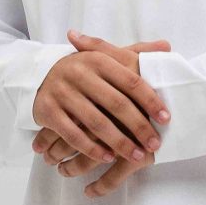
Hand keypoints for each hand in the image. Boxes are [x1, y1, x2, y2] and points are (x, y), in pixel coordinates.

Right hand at [33, 30, 171, 196]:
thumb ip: (135, 53)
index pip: (130, 81)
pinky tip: (108, 157)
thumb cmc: (83, 70)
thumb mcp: (105, 57)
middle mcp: (79, 74)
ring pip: (96, 122)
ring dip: (119, 143)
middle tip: (155, 143)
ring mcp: (62, 93)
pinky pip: (73, 135)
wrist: (38, 75)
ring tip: (137, 155)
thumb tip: (167, 47)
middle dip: (139, 126)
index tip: (166, 118)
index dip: (150, 100)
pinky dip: (92, 149)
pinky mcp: (48, 111)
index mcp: (98, 60)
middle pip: (116, 104)